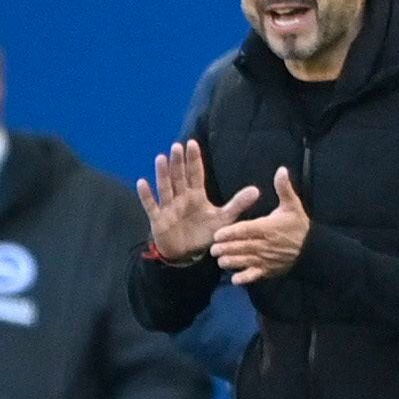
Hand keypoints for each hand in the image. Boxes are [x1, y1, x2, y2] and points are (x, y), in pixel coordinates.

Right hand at [136, 140, 258, 263]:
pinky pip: (151, 206)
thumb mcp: (223, 219)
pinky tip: (142, 182)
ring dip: (162, 174)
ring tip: (161, 158)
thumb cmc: (204, 233)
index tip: (192, 144)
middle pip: (179, 177)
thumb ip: (237, 204)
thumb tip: (257, 190)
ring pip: (165, 187)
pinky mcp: (158, 219)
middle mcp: (181, 198)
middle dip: (178, 163)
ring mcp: (168, 208)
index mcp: (196, 196)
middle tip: (177, 146)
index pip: (195, 174)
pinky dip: (146, 195)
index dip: (193, 160)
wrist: (187, 254)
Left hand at [209, 166, 309, 284]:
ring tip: (220, 262)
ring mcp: (266, 259)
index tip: (218, 234)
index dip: (231, 232)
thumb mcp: (292, 205)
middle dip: (226, 248)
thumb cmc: (298, 225)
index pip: (246, 230)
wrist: (312, 249)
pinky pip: (255, 276)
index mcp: (267, 228)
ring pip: (245, 262)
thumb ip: (284, 188)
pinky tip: (235, 280)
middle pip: (242, 247)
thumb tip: (281, 169)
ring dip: (232, 262)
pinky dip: (246, 278)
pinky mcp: (268, 270)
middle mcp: (265, 244)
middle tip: (212, 249)